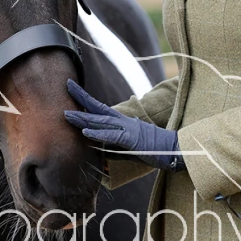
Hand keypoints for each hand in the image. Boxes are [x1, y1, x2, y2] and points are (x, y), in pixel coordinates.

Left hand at [63, 78, 185, 171]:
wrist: (173, 150)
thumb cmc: (152, 150)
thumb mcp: (128, 150)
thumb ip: (113, 150)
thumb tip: (99, 154)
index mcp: (121, 122)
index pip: (100, 109)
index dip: (85, 100)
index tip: (72, 89)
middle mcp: (122, 121)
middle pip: (97, 108)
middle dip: (81, 97)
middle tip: (66, 85)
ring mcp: (127, 128)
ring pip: (101, 121)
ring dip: (83, 118)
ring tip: (67, 115)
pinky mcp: (131, 139)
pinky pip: (112, 136)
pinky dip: (98, 134)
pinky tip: (86, 133)